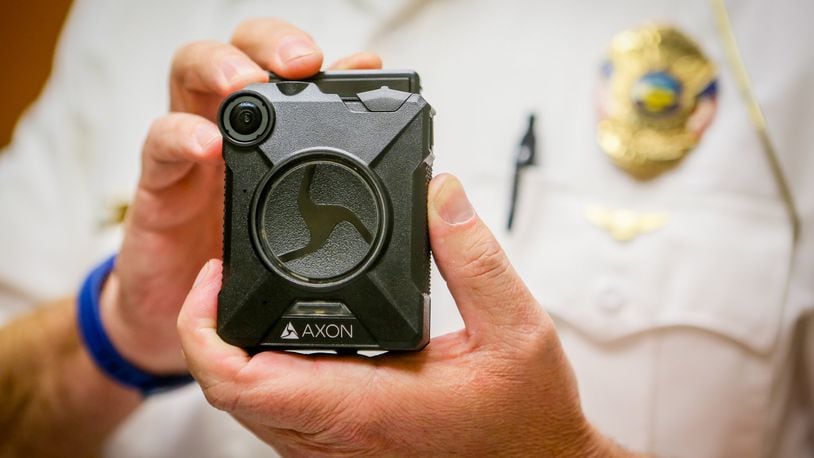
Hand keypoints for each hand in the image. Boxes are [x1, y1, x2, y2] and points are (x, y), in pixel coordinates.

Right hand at [101, 18, 384, 373]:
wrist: (184, 310)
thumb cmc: (245, 257)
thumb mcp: (301, 226)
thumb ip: (341, 186)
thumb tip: (406, 169)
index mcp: (274, 136)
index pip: (293, 72)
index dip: (328, 61)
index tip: (366, 65)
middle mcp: (231, 129)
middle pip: (241, 53)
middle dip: (271, 46)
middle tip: (302, 62)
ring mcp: (191, 150)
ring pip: (191, 77)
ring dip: (222, 69)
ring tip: (248, 84)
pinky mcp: (159, 186)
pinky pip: (158, 147)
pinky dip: (181, 136)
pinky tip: (207, 144)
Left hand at [177, 174, 628, 455]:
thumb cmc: (527, 419)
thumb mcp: (516, 327)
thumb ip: (474, 257)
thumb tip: (439, 196)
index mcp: (364, 406)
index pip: (241, 380)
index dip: (204, 326)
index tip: (213, 276)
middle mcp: (337, 434)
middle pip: (228, 391)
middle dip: (211, 328)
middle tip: (225, 274)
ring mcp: (334, 448)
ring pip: (248, 406)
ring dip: (235, 351)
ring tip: (250, 293)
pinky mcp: (342, 448)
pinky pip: (277, 415)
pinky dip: (264, 372)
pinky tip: (290, 337)